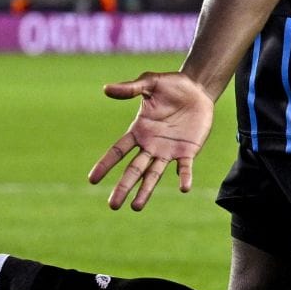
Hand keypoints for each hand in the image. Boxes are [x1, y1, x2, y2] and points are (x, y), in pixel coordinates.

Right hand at [89, 71, 214, 211]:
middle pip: (133, 169)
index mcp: (139, 131)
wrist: (198, 88)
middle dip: (123, 187)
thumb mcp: (150, 82)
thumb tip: (105, 89)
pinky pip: (184, 168)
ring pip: (154, 175)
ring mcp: (168, 150)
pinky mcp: (187, 151)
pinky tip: (184, 188)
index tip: (92, 180)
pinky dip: (184, 178)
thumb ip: (130, 88)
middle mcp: (151, 145)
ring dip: (145, 191)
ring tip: (136, 207)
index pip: (118, 151)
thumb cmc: (171, 85)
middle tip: (113, 206)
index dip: (105, 164)